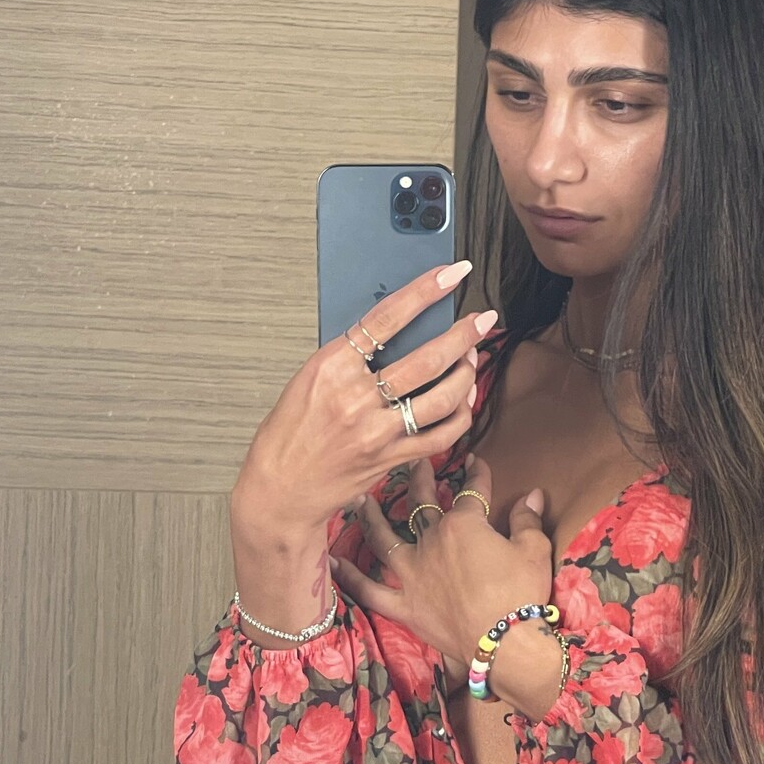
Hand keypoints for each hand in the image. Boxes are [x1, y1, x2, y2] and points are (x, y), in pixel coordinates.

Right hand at [232, 259, 496, 541]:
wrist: (280, 489)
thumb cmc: (289, 434)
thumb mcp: (309, 380)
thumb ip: (350, 357)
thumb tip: (395, 332)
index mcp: (331, 367)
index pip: (387, 318)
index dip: (425, 291)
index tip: (451, 274)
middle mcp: (356, 398)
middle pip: (427, 359)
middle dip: (464, 335)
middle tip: (483, 319)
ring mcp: (377, 431)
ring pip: (442, 397)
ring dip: (466, 373)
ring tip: (472, 357)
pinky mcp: (391, 458)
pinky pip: (440, 435)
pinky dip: (459, 415)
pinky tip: (463, 400)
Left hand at [332, 453, 554, 679]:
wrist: (506, 644)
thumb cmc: (522, 594)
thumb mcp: (534, 550)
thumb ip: (527, 520)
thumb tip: (533, 495)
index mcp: (464, 525)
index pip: (470, 491)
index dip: (475, 474)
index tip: (474, 461)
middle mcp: (432, 543)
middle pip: (421, 504)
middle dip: (419, 478)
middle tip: (414, 461)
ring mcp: (414, 575)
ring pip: (384, 539)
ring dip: (371, 517)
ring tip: (360, 499)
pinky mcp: (406, 606)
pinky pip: (370, 591)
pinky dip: (350, 577)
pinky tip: (332, 562)